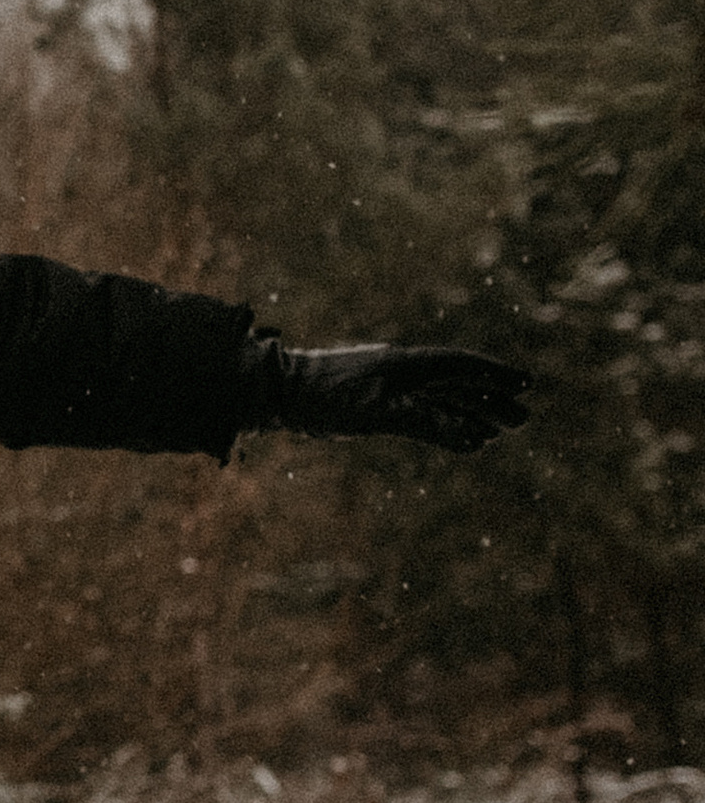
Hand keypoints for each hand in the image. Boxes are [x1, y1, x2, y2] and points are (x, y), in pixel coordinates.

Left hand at [246, 341, 529, 452]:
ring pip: (439, 397)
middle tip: (522, 420)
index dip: (494, 376)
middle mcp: (401, 370)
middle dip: (490, 399)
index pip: (461, 366)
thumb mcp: (379, 413)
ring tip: (498, 431)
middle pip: (456, 383)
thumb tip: (473, 438)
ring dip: (470, 412)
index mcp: (405, 364)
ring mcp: (387, 384)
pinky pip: (420, 410)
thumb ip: (426, 424)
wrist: (278, 392)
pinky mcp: (374, 400)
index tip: (525, 384)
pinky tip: (455, 437)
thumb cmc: (325, 398)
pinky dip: (443, 422)